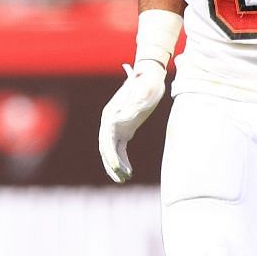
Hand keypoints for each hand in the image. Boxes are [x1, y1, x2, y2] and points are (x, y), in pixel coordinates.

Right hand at [98, 60, 166, 182]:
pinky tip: (129, 171)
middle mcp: (110, 120)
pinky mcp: (125, 129)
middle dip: (111, 165)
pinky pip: (120, 148)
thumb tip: (120, 119)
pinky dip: (123, 160)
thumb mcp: (144, 93)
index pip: (106, 139)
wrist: (150, 75)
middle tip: (121, 180)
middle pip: (105, 147)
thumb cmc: (148, 83)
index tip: (117, 167)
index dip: (110, 155)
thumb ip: (132, 105)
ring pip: (111, 150)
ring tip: (124, 180)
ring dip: (116, 166)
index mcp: (111, 114)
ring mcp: (116, 126)